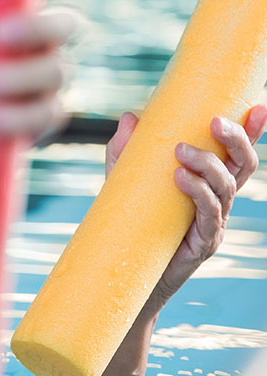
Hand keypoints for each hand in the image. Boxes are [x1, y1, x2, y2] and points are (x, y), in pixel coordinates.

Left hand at [105, 105, 266, 308]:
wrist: (125, 267)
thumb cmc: (130, 218)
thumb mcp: (123, 178)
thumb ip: (126, 149)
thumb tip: (131, 117)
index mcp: (209, 181)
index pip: (235, 153)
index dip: (251, 132)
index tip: (259, 108)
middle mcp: (219, 199)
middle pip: (243, 166)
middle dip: (237, 141)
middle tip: (214, 122)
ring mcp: (215, 221)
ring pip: (227, 188)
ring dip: (208, 164)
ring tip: (180, 151)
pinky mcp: (204, 242)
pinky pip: (210, 214)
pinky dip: (199, 193)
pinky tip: (180, 178)